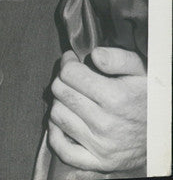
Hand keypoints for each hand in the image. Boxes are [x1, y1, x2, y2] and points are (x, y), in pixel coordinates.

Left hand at [48, 47, 145, 173]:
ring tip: (73, 99)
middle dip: (62, 80)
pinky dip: (56, 134)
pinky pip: (63, 149)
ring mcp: (101, 146)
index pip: (69, 73)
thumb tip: (94, 55)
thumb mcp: (140, 70)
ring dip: (60, 103)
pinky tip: (65, 122)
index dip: (68, 62)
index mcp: (115, 98)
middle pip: (60, 92)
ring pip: (57, 116)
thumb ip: (117, 58)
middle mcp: (106, 124)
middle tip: (73, 79)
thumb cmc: (147, 96)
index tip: (73, 61)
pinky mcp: (99, 162)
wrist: (163, 132)